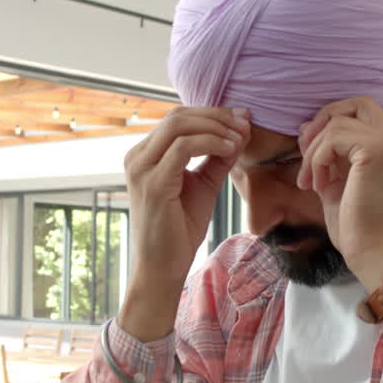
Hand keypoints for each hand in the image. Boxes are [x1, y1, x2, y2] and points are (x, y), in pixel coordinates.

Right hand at [119, 106, 250, 340]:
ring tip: (240, 137)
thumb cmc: (179, 230)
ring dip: (215, 127)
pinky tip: (230, 150)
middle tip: (244, 122)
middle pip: (177, 116)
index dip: (211, 114)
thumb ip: (216, 159)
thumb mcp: (202, 185)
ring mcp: (142, 169)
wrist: (163, 268)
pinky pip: (184, 148)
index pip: (177, 119)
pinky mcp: (154, 184)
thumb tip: (238, 132)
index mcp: (144, 156)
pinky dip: (211, 142)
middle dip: (216, 115)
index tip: (242, 118)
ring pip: (179, 125)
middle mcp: (137, 158)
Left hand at [297, 97, 382, 291]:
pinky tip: (319, 185)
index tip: (312, 151)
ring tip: (312, 182)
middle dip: (324, 120)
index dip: (332, 122)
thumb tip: (305, 128)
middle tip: (306, 150)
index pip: (362, 112)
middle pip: (356, 103)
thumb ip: (326, 154)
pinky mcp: (375, 151)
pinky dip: (317, 159)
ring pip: (337, 123)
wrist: (374, 252)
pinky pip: (333, 138)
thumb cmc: (358, 225)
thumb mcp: (337, 182)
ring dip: (314, 151)